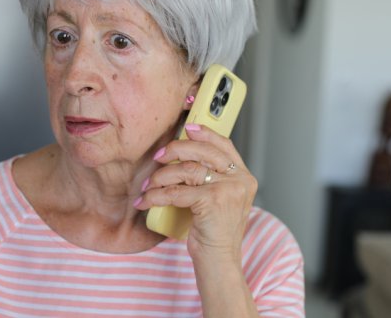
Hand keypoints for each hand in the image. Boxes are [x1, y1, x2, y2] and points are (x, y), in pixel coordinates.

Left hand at [135, 123, 257, 260]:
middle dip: (175, 150)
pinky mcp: (213, 201)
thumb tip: (184, 154)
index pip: (225, 144)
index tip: (186, 129)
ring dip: (160, 177)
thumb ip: (212, 177)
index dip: (204, 132)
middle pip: (202, 151)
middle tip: (158, 157)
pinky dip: (156, 196)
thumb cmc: (214, 232)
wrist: (220, 261)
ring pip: (186, 170)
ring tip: (149, 186)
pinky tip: (146, 201)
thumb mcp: (220, 199)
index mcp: (244, 177)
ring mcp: (228, 189)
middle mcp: (240, 180)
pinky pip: (176, 191)